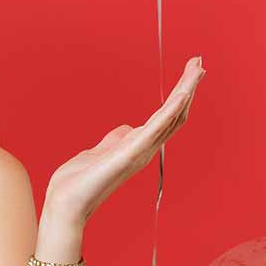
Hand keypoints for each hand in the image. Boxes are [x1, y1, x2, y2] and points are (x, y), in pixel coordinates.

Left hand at [45, 57, 204, 224]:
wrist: (66, 203)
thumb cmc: (80, 181)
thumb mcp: (100, 152)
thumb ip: (115, 140)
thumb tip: (127, 130)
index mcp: (139, 146)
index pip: (167, 117)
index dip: (179, 96)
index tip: (188, 72)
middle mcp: (145, 149)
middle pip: (175, 114)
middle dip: (188, 87)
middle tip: (199, 62)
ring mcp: (140, 151)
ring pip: (170, 117)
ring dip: (185, 92)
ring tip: (196, 70)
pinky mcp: (130, 153)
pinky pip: (155, 129)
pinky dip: (170, 111)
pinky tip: (182, 95)